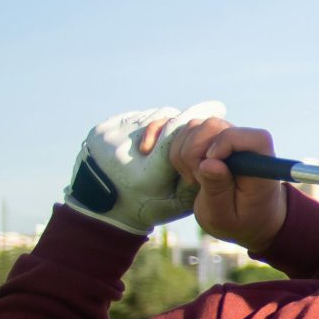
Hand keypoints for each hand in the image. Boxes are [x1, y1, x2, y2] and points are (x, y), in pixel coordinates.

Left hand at [61, 102, 225, 234]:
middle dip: (182, 125)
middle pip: (166, 120)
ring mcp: (109, 137)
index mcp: (147, 172)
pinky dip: (147, 125)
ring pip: (152, 116)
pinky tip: (148, 141)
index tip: (218, 106)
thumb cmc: (150, 207)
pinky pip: (136, 117)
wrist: (103, 211)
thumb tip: (217, 141)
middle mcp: (124, 150)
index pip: (176, 130)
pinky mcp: (100, 130)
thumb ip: (201, 174)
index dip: (199, 113)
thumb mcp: (181, 199)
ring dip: (165, 125)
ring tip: (166, 143)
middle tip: (191, 134)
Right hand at [167, 117, 285, 253]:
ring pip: (195, 126)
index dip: (226, 143)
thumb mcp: (225, 216)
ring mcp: (227, 137)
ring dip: (184, 154)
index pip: (254, 138)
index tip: (207, 166)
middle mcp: (246, 144)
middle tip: (197, 181)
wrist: (248, 217)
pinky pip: (185, 131)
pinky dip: (177, 149)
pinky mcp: (211, 138)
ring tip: (195, 179)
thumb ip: (218, 190)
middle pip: (214, 126)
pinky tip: (186, 170)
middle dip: (193, 153)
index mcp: (261, 166)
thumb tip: (209, 163)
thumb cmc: (241, 220)